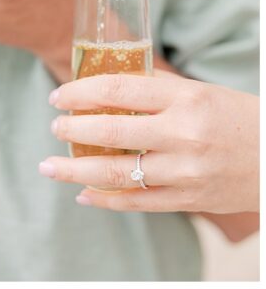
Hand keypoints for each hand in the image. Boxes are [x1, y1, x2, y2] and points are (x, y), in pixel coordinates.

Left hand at [40, 73, 259, 215]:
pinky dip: (105, 199)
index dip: (79, 92)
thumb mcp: (200, 92)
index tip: (58, 96)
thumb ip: (156, 91)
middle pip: (110, 130)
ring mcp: (186, 172)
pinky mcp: (191, 201)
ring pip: (116, 172)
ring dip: (75, 170)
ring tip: (49, 166)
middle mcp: (183, 134)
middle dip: (72, 128)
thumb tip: (105, 87)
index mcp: (185, 98)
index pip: (117, 89)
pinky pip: (138, 202)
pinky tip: (82, 193)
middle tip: (53, 126)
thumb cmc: (240, 118)